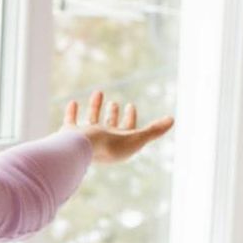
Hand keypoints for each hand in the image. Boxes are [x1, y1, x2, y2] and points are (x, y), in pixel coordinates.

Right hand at [59, 89, 174, 165]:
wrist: (81, 150)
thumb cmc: (110, 146)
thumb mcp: (137, 137)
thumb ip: (154, 130)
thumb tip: (172, 120)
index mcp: (117, 145)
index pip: (126, 130)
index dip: (130, 118)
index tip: (130, 105)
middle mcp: (101, 142)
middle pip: (109, 127)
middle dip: (113, 115)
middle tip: (115, 103)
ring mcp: (85, 138)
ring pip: (91, 121)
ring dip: (95, 107)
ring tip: (98, 92)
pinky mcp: (70, 134)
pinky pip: (71, 121)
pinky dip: (72, 112)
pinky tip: (73, 102)